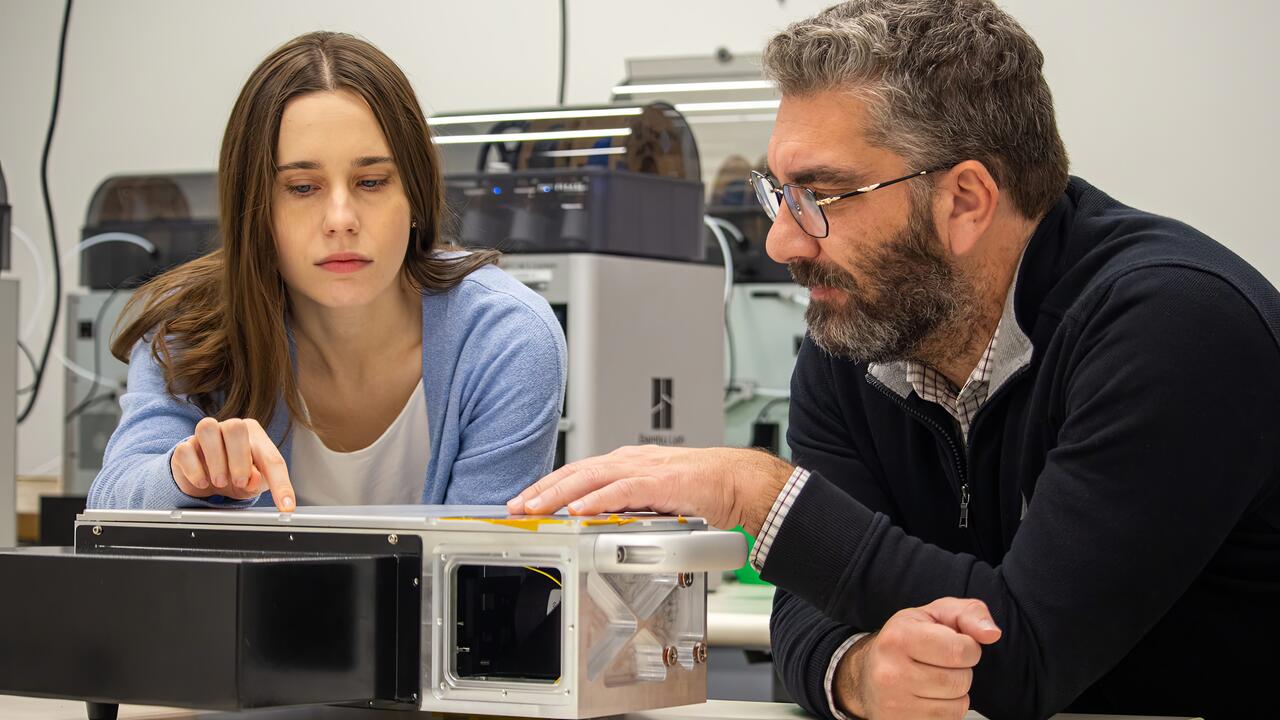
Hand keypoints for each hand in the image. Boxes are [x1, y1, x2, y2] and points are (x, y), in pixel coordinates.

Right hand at [170, 417, 295, 511]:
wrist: (205, 480)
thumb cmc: (235, 475)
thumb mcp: (253, 483)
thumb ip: (258, 481)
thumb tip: (254, 479)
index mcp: (254, 435)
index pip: (271, 457)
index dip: (281, 483)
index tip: (286, 506)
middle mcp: (229, 429)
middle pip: (236, 427)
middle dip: (239, 458)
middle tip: (239, 482)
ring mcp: (205, 436)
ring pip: (207, 428)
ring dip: (215, 459)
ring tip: (220, 482)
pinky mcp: (184, 447)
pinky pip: (185, 450)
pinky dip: (194, 470)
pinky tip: (202, 482)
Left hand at [506, 445, 792, 533]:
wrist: (737, 481)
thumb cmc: (701, 488)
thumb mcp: (652, 494)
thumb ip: (626, 502)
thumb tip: (599, 519)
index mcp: (626, 463)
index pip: (578, 472)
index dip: (549, 485)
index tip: (525, 500)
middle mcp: (629, 461)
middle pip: (576, 472)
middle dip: (543, 489)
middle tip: (517, 505)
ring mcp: (643, 470)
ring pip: (591, 478)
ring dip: (560, 493)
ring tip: (536, 508)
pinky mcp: (659, 482)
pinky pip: (621, 491)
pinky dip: (597, 500)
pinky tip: (578, 510)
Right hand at [835, 598, 1001, 719]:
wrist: (866, 675)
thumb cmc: (905, 640)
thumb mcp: (934, 614)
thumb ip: (969, 613)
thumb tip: (992, 633)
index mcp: (899, 637)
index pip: (961, 650)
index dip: (969, 648)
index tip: (955, 644)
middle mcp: (891, 672)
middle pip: (961, 680)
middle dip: (961, 671)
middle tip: (940, 663)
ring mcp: (894, 704)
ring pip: (958, 706)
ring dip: (955, 693)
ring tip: (934, 680)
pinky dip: (946, 711)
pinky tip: (928, 697)